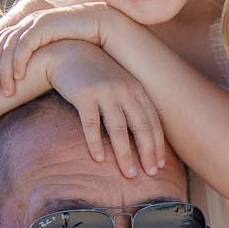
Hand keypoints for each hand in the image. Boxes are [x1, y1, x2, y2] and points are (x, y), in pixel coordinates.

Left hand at [0, 2, 120, 97]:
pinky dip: (19, 60)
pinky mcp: (45, 25)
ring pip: (8, 47)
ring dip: (4, 70)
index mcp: (25, 30)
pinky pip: (25, 44)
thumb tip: (28, 81)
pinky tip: (18, 77)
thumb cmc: (82, 44)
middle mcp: (26, 25)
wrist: (104, 27)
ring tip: (5, 91)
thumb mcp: (55, 55)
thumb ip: (40, 63)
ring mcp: (35, 23)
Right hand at [42, 41, 166, 178]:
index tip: (160, 165)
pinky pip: (91, 123)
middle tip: (151, 174)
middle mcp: (124, 90)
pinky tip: (99, 159)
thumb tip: (143, 136)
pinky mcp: (84, 95)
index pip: (152, 121)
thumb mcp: (120, 85)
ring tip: (129, 174)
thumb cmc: (96, 75)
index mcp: (136, 89)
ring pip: (118, 128)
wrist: (68, 53)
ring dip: (125, 154)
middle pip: (141, 126)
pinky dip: (96, 142)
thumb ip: (132, 105)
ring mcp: (104, 92)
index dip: (158, 144)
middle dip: (148, 152)